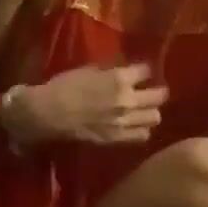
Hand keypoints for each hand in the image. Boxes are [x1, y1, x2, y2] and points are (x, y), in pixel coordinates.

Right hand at [1, 64, 167, 146]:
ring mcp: (124, 121)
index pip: (147, 71)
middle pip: (159, 95)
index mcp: (119, 79)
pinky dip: (142, 129)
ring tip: (144, 110)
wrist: (48, 113)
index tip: (142, 72)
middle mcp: (127, 99)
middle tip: (153, 91)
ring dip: (151, 111)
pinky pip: (142, 135)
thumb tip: (126, 69)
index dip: (145, 71)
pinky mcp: (118, 138)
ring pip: (155, 117)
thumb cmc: (64, 86)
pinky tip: (136, 125)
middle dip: (158, 91)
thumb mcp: (89, 70)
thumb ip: (111, 71)